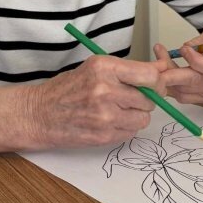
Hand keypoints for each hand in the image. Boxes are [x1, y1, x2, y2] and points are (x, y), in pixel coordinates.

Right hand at [22, 55, 167, 148]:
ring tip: (117, 109)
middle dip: (145, 99)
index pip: (149, 75)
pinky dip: (125, 127)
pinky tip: (108, 121)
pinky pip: (131, 132)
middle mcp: (105, 90)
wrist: (40, 114)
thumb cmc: (68, 88)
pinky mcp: (104, 135)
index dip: (157, 81)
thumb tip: (163, 69)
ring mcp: (104, 116)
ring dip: (136, 115)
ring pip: (143, 118)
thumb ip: (128, 70)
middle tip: (129, 97)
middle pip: (149, 99)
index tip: (154, 84)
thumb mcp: (96, 68)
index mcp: (104, 67)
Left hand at [154, 22, 202, 104]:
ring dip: (168, 78)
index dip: (191, 58)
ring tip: (160, 60)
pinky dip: (172, 87)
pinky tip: (167, 72)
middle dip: (169, 74)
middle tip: (155, 66)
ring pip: (184, 91)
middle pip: (190, 82)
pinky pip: (184, 97)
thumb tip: (186, 48)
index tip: (182, 48)